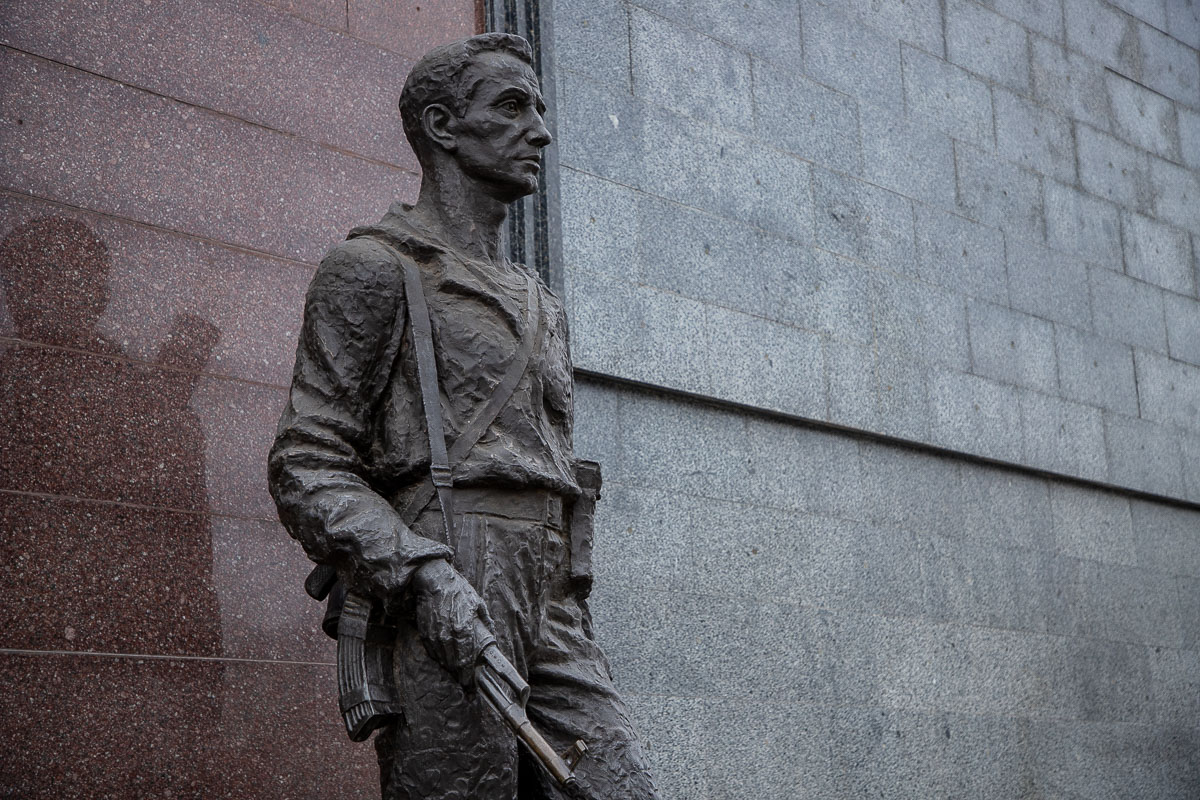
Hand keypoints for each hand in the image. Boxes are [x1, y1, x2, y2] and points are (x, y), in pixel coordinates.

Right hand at [410, 559, 494, 685]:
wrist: (433, 580)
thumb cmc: (457, 590)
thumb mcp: (478, 603)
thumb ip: (486, 622)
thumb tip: (492, 635)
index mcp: (463, 630)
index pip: (465, 661)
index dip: (468, 675)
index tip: (472, 683)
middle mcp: (447, 636)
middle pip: (454, 664)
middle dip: (460, 675)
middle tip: (466, 681)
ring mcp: (435, 636)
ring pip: (443, 660)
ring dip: (450, 668)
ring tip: (458, 671)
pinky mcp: (425, 634)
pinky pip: (433, 652)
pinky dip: (440, 658)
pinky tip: (446, 658)